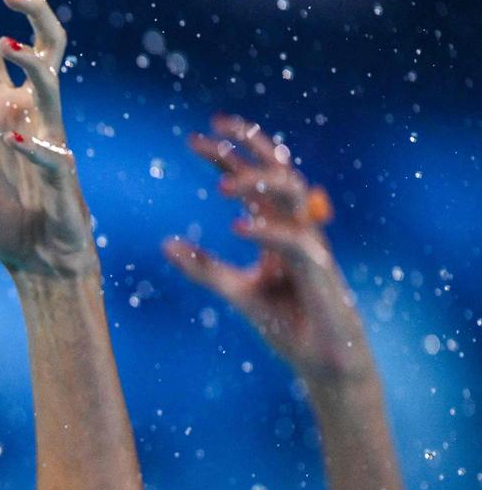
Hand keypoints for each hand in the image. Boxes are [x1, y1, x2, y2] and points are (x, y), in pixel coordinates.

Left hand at [0, 0, 96, 279]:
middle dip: (31, 13)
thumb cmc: (1, 227)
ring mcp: (49, 141)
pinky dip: (33, 144)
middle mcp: (27, 117)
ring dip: (32, 61)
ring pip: (52, 83)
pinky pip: (52, 150)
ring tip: (6, 44)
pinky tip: (11, 140)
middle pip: (41, 49)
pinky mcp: (63, 175)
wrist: (38, 265)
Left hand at [163, 116, 370, 383]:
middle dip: (248, 145)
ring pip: (292, 195)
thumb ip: (204, 269)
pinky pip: (296, 243)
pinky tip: (237, 228)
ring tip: (220, 187)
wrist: (323, 360)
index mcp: (277, 228)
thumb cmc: (287, 323)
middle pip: (278, 170)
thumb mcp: (237, 291)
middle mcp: (296, 228)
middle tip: (214, 128)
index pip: (253, 180)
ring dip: (257, 184)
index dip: (227, 156)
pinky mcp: (319, 272)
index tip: (196, 139)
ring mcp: (311, 246)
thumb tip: (166, 244)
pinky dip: (267, 233)